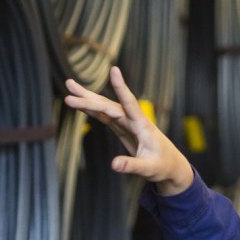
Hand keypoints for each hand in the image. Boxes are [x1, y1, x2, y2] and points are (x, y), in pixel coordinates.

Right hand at [63, 66, 193, 195]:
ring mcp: (127, 123)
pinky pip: (105, 117)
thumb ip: (131, 166)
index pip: (130, 103)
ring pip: (105, 108)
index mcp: (143, 126)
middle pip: (109, 105)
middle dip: (89, 97)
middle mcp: (134, 120)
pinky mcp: (123, 129)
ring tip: (70, 86)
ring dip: (88, 98)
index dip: (121, 87)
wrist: (171, 166)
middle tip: (69, 87)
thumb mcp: (149, 169)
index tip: (114, 70)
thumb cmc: (163, 166)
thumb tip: (113, 164)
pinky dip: (92, 110)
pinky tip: (80, 104)